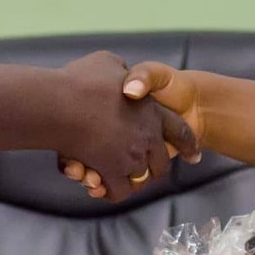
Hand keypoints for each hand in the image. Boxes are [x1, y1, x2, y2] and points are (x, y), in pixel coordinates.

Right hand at [54, 52, 197, 199]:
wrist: (60, 102)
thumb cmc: (82, 80)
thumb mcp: (109, 62)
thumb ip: (125, 73)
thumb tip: (127, 79)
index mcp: (153, 111)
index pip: (181, 132)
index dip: (187, 144)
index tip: (194, 157)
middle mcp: (147, 137)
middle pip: (161, 164)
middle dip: (152, 169)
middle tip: (141, 171)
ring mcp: (130, 156)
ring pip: (140, 179)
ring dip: (128, 181)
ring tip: (112, 176)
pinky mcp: (111, 172)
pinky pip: (118, 191)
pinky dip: (109, 191)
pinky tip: (98, 185)